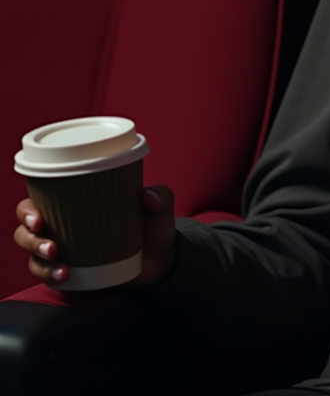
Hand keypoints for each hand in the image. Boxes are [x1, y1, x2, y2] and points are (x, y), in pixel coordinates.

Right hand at [13, 184, 178, 287]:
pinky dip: (50, 277)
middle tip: (51, 245)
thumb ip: (161, 198)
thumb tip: (148, 195)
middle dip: (30, 239)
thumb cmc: (152, 227)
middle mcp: (62, 226)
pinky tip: (65, 276)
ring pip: (32, 255)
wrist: (158, 260)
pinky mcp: (68, 271)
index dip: (27, 210)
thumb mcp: (160, 209)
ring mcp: (64, 251)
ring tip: (62, 265)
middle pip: (26, 231)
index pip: (36, 201)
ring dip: (39, 261)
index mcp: (75, 204)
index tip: (38, 218)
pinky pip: (46, 276)